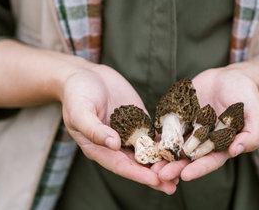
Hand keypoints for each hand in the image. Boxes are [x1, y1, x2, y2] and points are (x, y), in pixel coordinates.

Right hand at [60, 64, 176, 193]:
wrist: (84, 75)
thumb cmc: (76, 94)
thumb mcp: (80, 111)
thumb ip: (94, 129)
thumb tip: (113, 144)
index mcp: (100, 147)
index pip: (121, 166)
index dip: (139, 174)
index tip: (155, 180)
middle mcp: (116, 144)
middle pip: (138, 163)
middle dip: (156, 173)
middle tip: (175, 182)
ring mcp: (129, 132)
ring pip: (148, 151)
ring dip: (164, 160)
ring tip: (182, 168)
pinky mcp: (138, 119)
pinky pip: (153, 132)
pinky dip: (165, 140)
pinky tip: (180, 145)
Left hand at [158, 65, 258, 181]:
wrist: (230, 76)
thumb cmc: (246, 95)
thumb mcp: (254, 113)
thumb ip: (251, 133)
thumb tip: (237, 151)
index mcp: (223, 144)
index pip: (210, 160)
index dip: (199, 169)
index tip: (186, 176)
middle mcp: (205, 140)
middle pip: (189, 157)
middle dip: (175, 166)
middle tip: (160, 174)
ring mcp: (191, 128)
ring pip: (175, 144)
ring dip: (163, 155)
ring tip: (150, 163)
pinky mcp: (180, 116)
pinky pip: (167, 126)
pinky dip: (158, 134)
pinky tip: (146, 140)